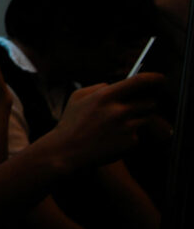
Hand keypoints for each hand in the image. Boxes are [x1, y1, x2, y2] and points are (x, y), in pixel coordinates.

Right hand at [49, 73, 168, 169]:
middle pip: (149, 102)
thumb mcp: (77, 97)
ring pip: (146, 118)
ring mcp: (127, 127)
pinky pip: (138, 134)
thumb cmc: (71, 123)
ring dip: (137, 119)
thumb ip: (98, 87)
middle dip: (145, 103)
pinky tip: (113, 137)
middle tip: (134, 107)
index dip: (154, 78)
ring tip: (118, 124)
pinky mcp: (130, 142)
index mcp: (105, 96)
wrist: (68, 150)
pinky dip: (129, 134)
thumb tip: (113, 85)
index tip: (161, 78)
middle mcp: (119, 111)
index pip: (139, 82)